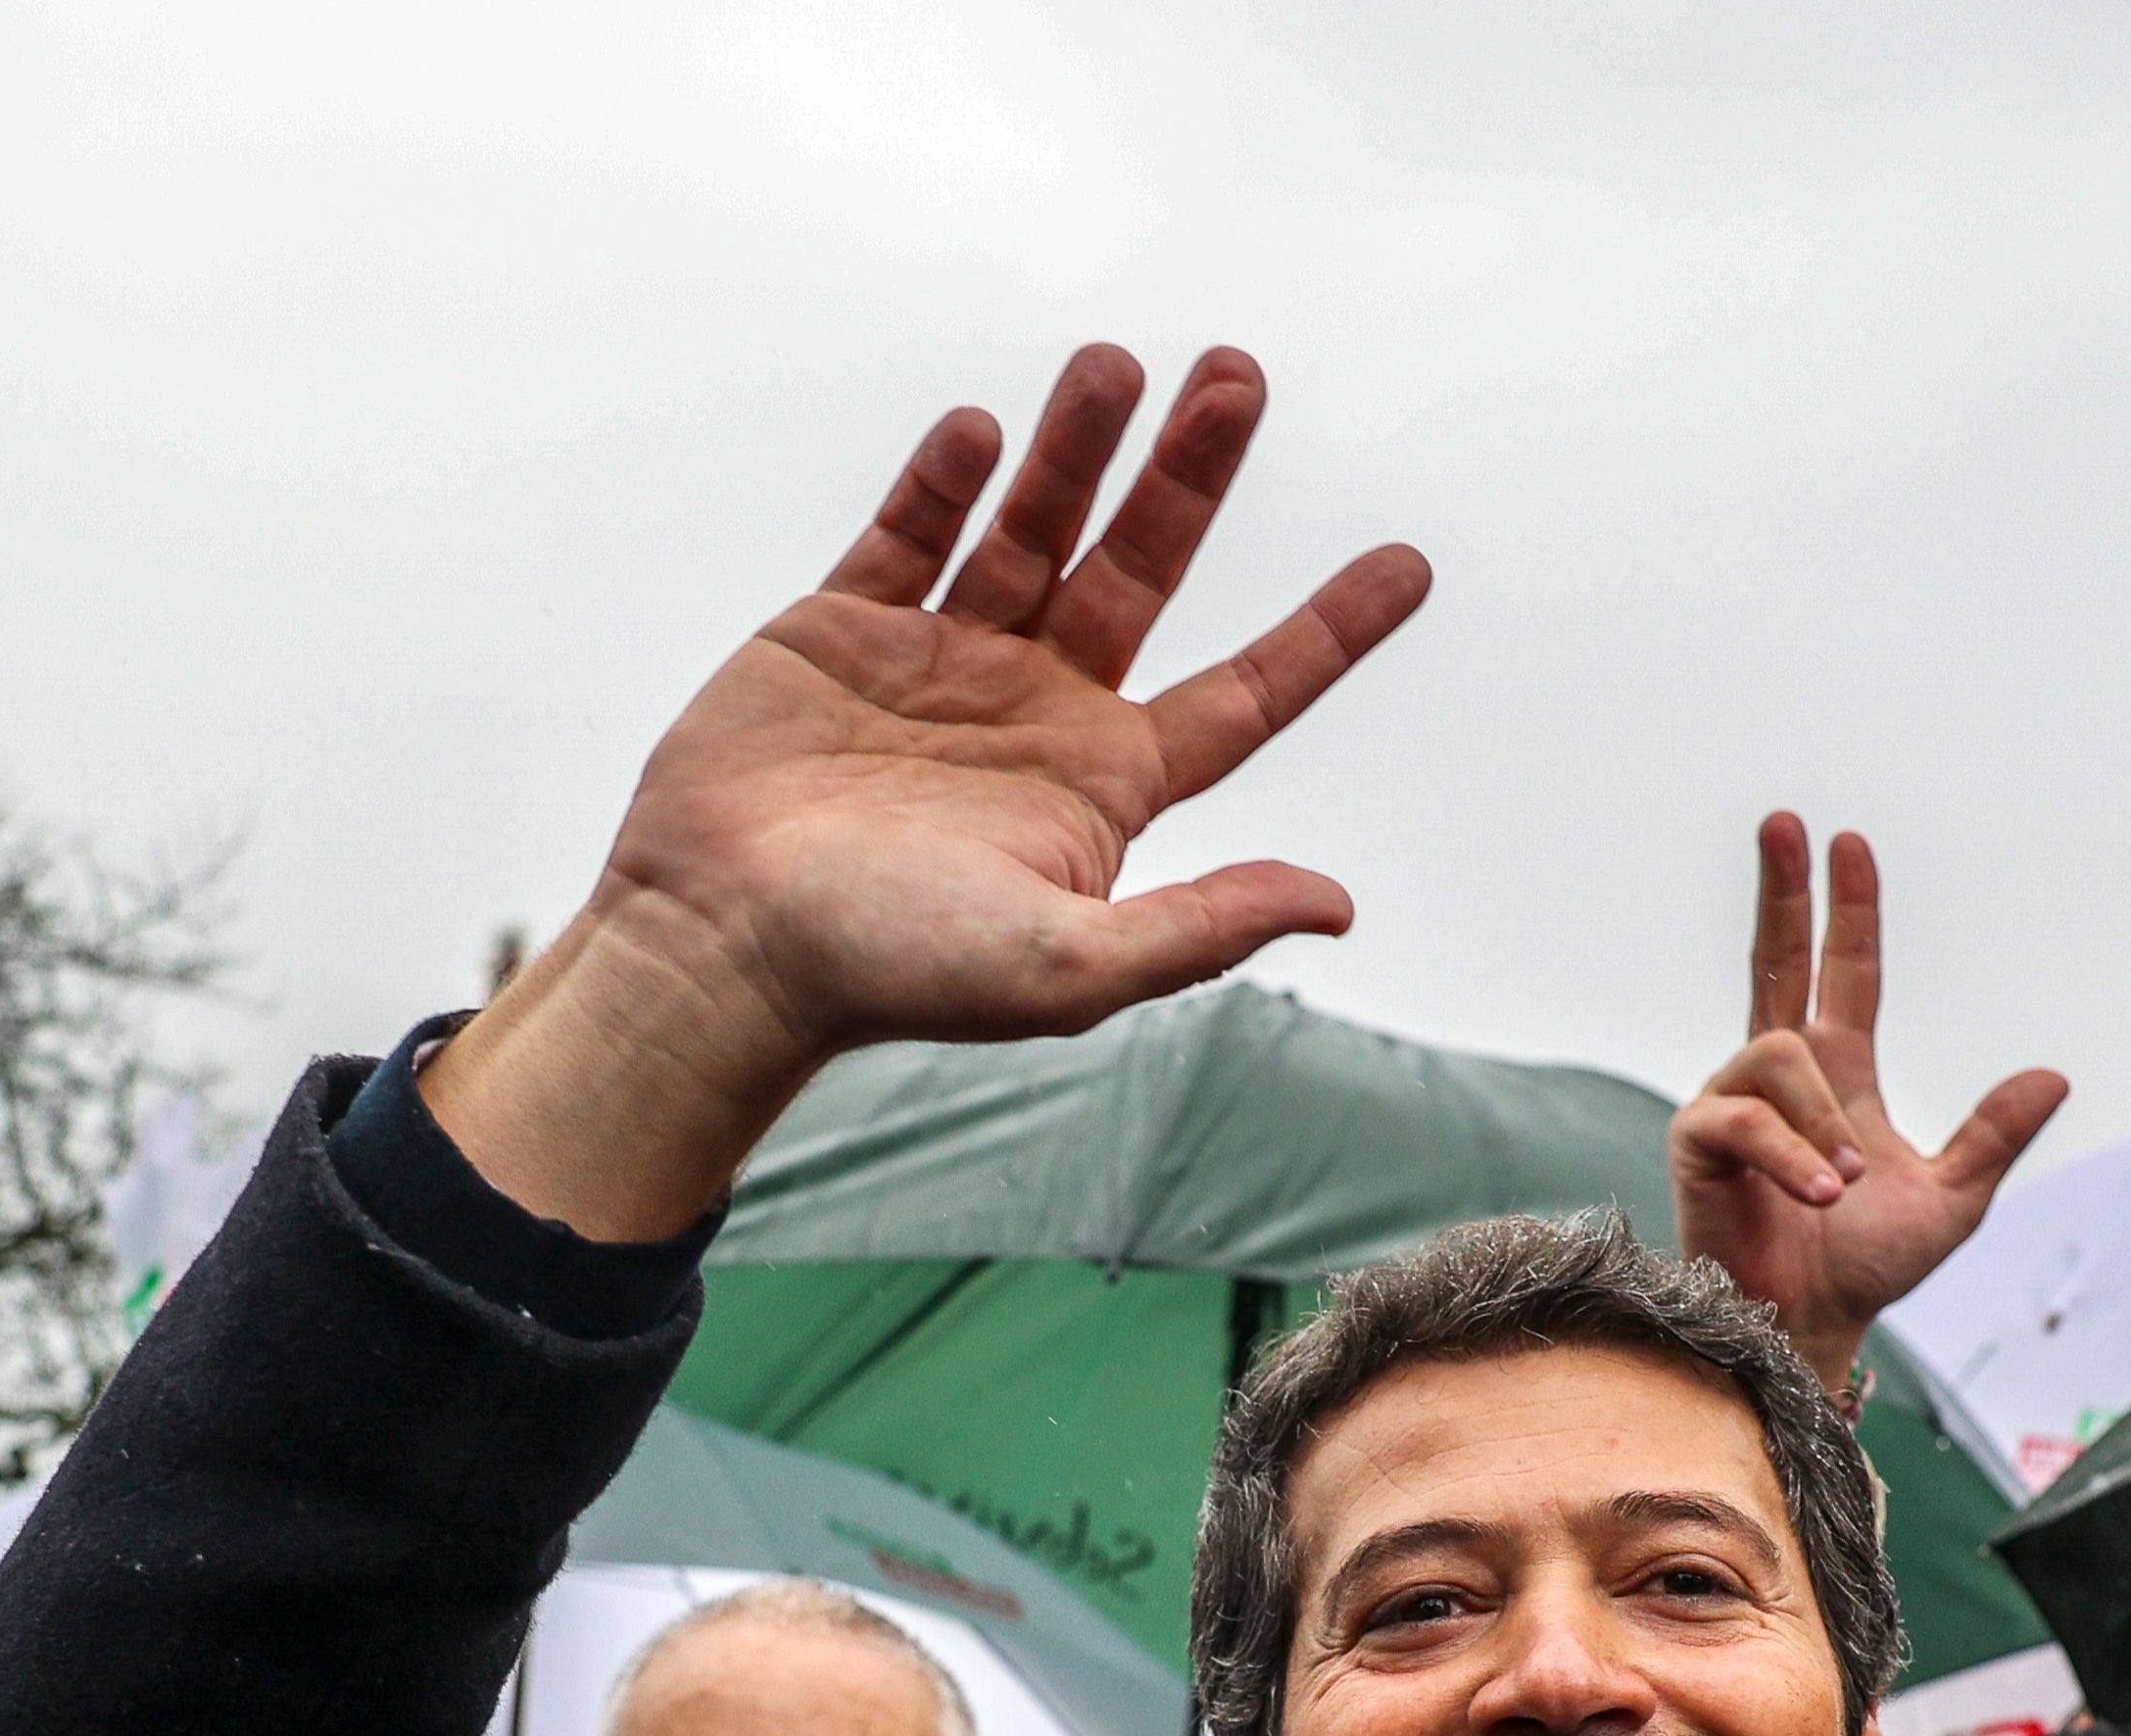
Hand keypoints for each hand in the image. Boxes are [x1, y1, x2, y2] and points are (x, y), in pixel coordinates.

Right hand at [426, 345, 1429, 1237]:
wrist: (723, 944)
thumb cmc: (891, 972)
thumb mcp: (1069, 967)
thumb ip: (1202, 927)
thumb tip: (1336, 904)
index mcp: (1103, 787)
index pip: (1243, 697)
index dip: (1326, 634)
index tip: (1407, 563)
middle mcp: (1036, 712)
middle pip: (1142, 572)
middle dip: (1192, 477)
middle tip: (1238, 377)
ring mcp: (941, 662)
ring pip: (1030, 529)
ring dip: (1075, 449)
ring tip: (1114, 368)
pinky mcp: (841, 629)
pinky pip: (909, 534)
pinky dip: (944, 482)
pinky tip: (982, 433)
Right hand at [1669, 815, 2066, 1392]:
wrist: (1810, 1328)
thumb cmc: (1867, 1268)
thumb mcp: (1954, 1199)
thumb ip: (1994, 1136)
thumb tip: (2053, 1075)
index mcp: (1839, 1077)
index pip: (1844, 974)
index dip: (1848, 911)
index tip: (1848, 842)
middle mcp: (1779, 1077)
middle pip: (1777, 959)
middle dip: (1782, 889)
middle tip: (1783, 820)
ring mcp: (1733, 1103)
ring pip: (1782, 1055)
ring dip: (1823, 1122)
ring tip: (1842, 1185)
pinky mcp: (1699, 1140)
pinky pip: (1749, 1116)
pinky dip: (1793, 1155)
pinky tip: (1820, 1194)